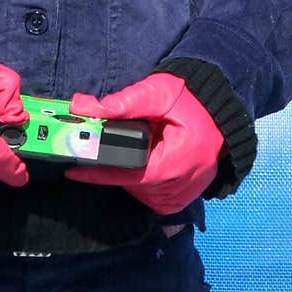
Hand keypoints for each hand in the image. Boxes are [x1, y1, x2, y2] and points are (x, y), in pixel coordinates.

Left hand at [64, 73, 224, 213]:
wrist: (219, 109)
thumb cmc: (189, 99)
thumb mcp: (156, 93)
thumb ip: (122, 102)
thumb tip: (82, 106)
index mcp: (176, 161)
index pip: (128, 174)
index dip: (98, 172)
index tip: (72, 170)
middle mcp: (183, 185)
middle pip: (133, 185)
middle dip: (112, 170)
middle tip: (98, 153)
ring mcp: (187, 194)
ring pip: (143, 194)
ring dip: (128, 177)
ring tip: (129, 151)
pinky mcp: (187, 196)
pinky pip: (156, 197)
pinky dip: (143, 183)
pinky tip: (143, 163)